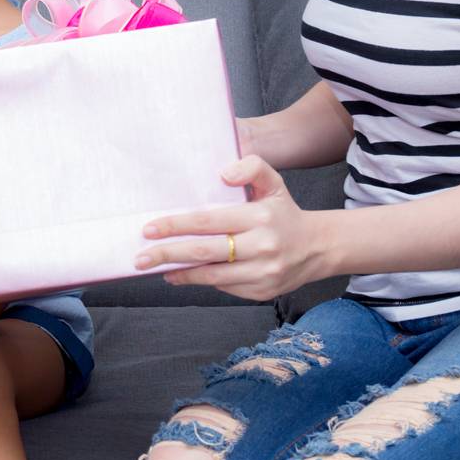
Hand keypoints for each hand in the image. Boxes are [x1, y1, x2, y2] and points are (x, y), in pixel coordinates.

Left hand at [133, 155, 328, 301]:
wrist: (318, 247)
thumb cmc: (284, 213)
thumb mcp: (273, 182)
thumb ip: (251, 167)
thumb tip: (222, 174)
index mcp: (260, 217)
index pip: (208, 221)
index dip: (176, 225)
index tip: (150, 228)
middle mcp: (262, 247)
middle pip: (204, 252)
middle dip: (168, 254)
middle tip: (141, 257)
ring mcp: (263, 273)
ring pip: (212, 276)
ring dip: (180, 272)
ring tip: (158, 267)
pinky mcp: (262, 292)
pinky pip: (224, 287)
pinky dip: (201, 281)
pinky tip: (184, 274)